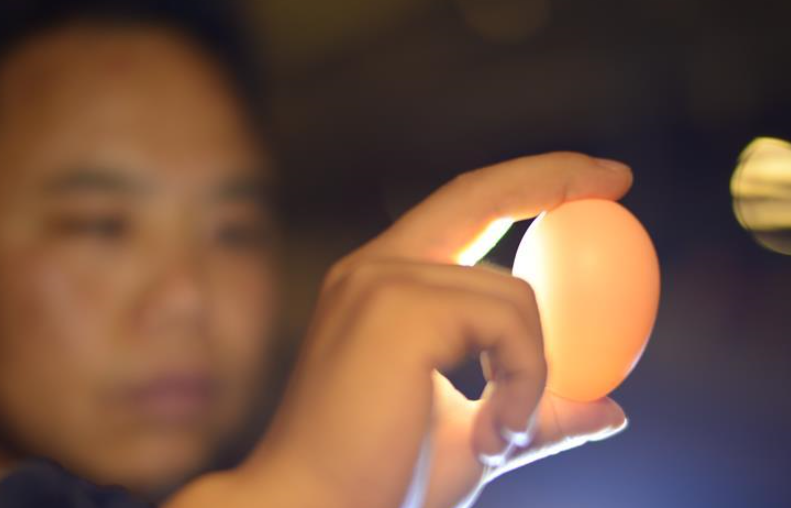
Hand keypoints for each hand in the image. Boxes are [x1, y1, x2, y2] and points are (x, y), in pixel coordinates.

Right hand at [169, 153, 632, 507]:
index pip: (461, 211)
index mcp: (382, 286)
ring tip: (502, 434)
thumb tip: (610, 408)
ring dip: (534, 371)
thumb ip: (537, 409)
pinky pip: (509, 324)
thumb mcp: (476, 437)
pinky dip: (525, 382)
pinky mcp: (399, 306)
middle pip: (477, 192)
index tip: (594, 184)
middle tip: (620, 178)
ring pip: (513, 293)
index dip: (525, 185)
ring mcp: (382, 280)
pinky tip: (494, 434)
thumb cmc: (379, 479)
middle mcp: (375, 267)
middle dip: (553, 173)